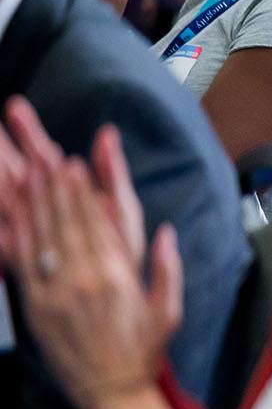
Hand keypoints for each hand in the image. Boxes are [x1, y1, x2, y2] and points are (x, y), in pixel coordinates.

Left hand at [0, 100, 179, 408]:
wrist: (112, 393)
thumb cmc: (144, 352)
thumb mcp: (168, 310)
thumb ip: (167, 268)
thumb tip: (165, 233)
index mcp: (116, 277)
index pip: (95, 223)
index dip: (82, 192)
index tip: (74, 164)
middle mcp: (83, 281)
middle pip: (65, 223)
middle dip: (53, 187)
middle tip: (43, 154)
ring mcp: (56, 294)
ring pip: (41, 238)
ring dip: (32, 203)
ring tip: (25, 172)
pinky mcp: (37, 309)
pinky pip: (24, 265)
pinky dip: (18, 236)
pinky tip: (15, 216)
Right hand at [1, 98, 144, 264]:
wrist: (116, 302)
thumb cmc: (122, 252)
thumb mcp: (122, 211)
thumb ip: (112, 174)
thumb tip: (107, 134)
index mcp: (71, 196)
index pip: (45, 156)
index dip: (30, 132)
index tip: (14, 107)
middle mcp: (45, 211)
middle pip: (19, 172)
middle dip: (6, 147)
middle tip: (0, 114)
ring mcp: (29, 233)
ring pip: (7, 197)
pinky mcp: (20, 259)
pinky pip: (8, 237)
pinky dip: (4, 224)